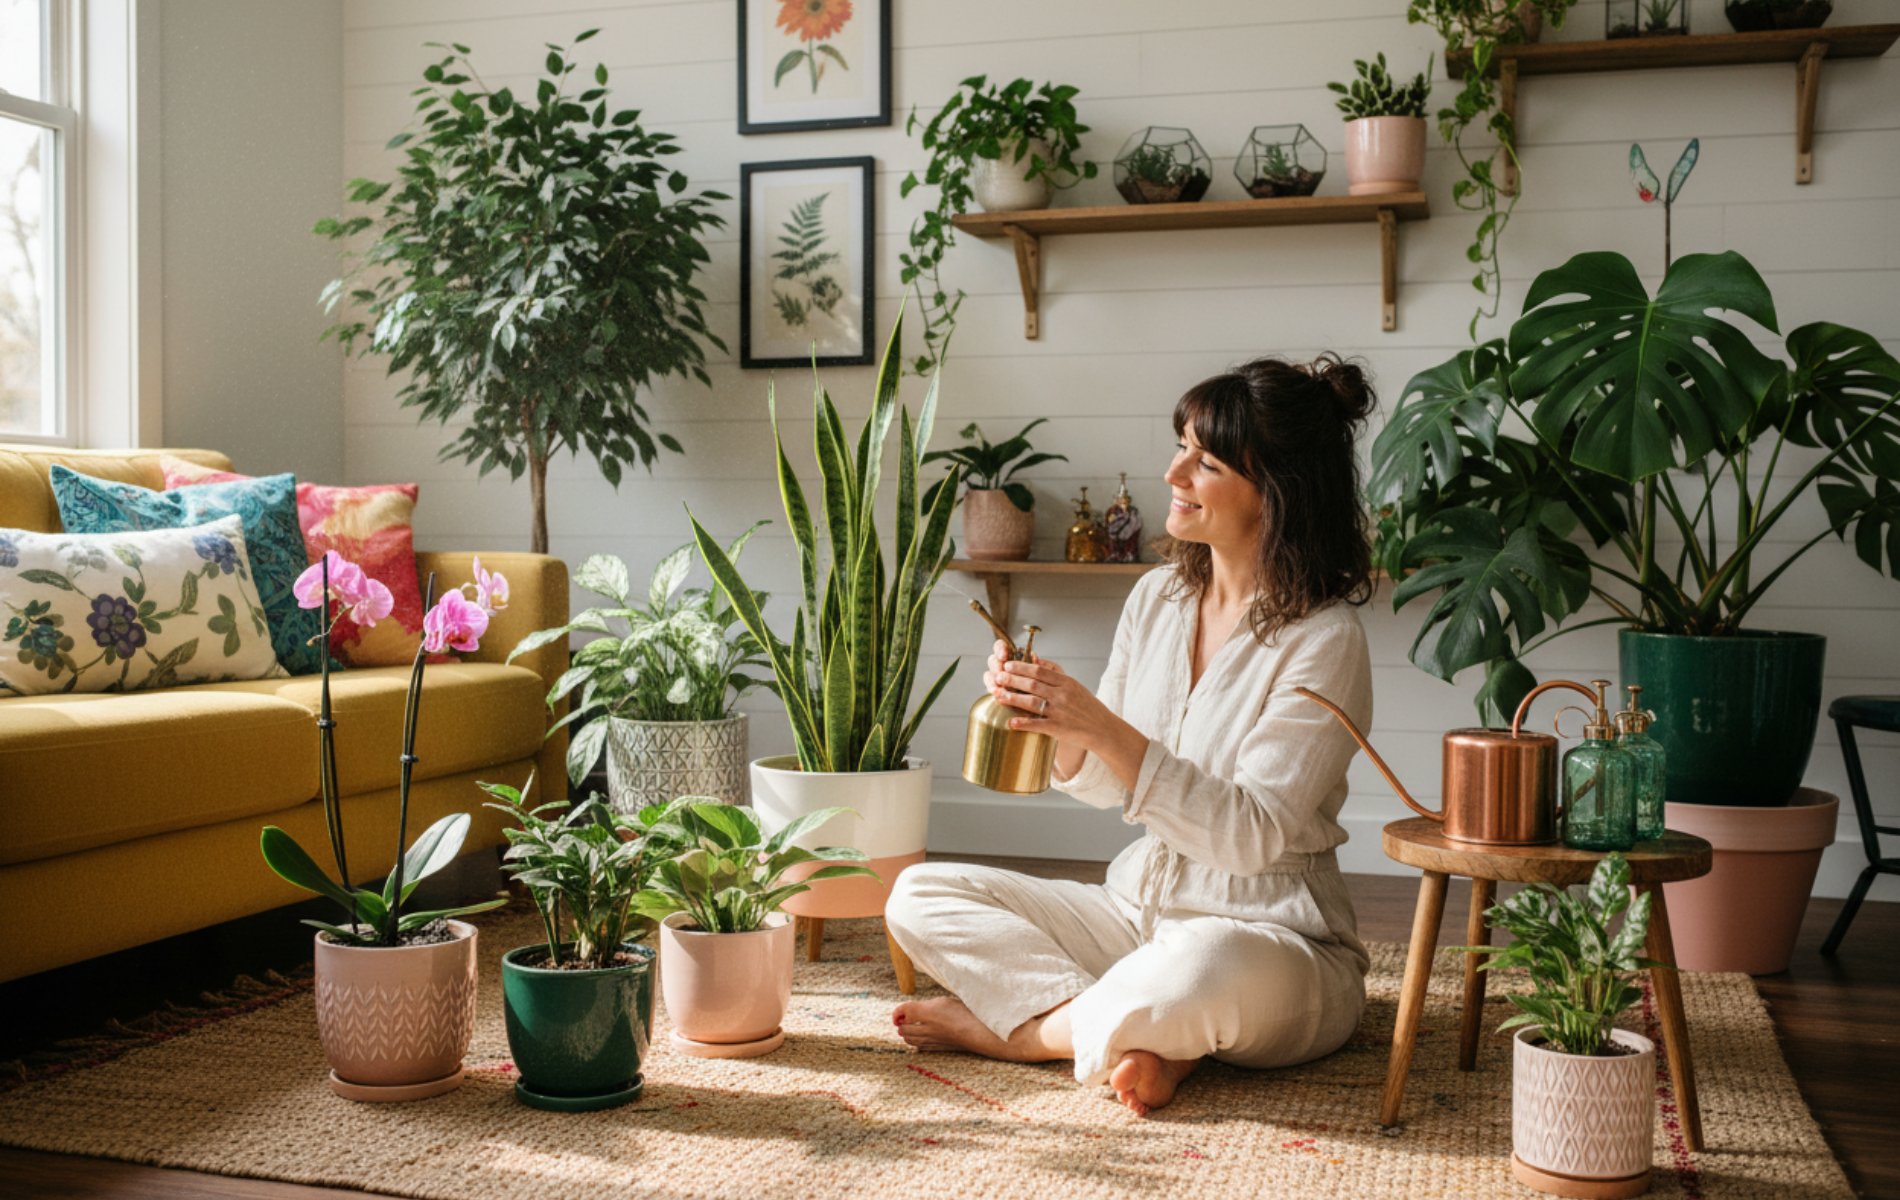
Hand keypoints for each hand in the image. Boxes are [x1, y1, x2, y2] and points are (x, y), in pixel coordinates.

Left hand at [984, 641, 1112, 749]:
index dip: (1021, 667)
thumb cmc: (1088, 707)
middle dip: (1011, 679)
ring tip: (997, 694)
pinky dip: (1023, 723)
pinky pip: (1037, 724)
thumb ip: (1055, 674)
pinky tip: (1010, 722)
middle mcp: (1062, 695)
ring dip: (1012, 698)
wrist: (1103, 729)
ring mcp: (1060, 711)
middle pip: (1032, 684)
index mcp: (1066, 682)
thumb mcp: (1075, 686)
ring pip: (1031, 702)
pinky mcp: (1058, 728)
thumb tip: (1035, 659)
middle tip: (997, 677)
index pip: (1039, 671)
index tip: (1007, 665)